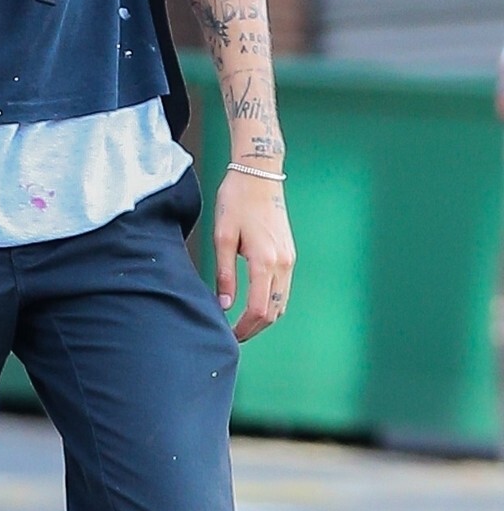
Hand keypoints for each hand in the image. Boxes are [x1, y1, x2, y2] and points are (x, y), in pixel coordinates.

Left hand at [213, 169, 294, 341]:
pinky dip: (271, 303)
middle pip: (274, 311)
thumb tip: (224, 305)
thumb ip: (224, 274)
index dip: (244, 328)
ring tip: (241, 324)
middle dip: (254, 328)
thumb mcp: (222, 237)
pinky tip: (253, 304)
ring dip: (264, 318)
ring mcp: (289, 259)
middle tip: (232, 336)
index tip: (228, 335)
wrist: (258, 174)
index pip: (259, 309)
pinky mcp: (289, 254)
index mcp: (265, 261)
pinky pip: (284, 288)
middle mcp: (283, 264)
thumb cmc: (236, 201)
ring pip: (282, 302)